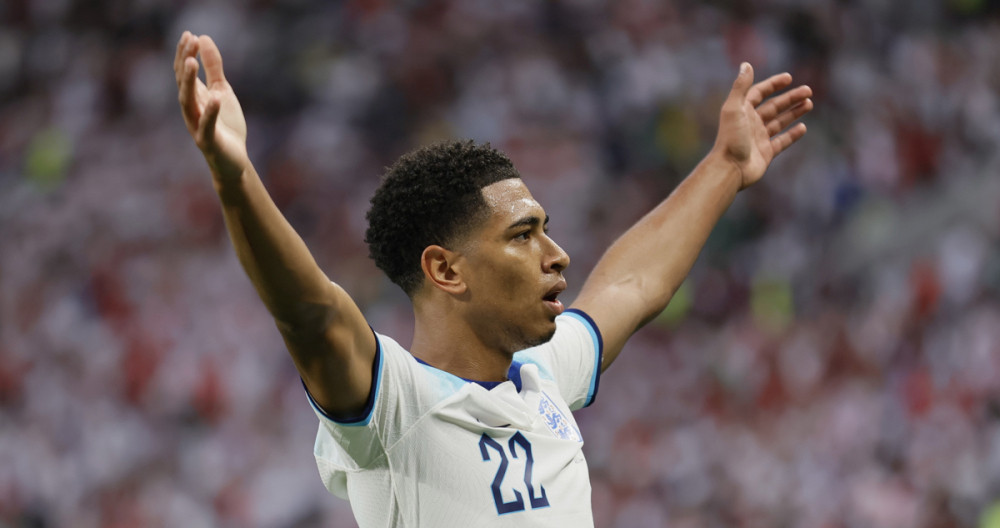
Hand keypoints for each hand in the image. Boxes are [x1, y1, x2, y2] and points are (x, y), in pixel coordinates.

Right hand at [174, 32, 249, 183]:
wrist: (234, 161)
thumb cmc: (226, 125)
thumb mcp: (222, 91)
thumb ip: (214, 68)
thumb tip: (204, 38)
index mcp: (194, 97)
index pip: (183, 72)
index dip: (184, 53)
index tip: (189, 34)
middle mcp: (191, 110)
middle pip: (182, 83)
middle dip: (183, 63)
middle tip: (188, 41)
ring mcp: (197, 126)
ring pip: (187, 102)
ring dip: (188, 82)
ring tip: (191, 63)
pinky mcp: (208, 142)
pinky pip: (206, 126)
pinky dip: (210, 113)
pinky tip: (216, 99)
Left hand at [713, 63, 812, 189]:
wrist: (730, 169)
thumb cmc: (730, 138)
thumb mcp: (734, 108)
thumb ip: (741, 86)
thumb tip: (746, 64)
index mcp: (742, 111)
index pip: (759, 93)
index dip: (773, 84)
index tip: (789, 78)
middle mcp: (750, 123)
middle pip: (773, 106)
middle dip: (790, 98)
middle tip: (808, 91)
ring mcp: (759, 139)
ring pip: (779, 122)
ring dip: (794, 112)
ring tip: (809, 103)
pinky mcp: (766, 153)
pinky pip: (782, 141)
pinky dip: (792, 134)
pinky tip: (803, 127)